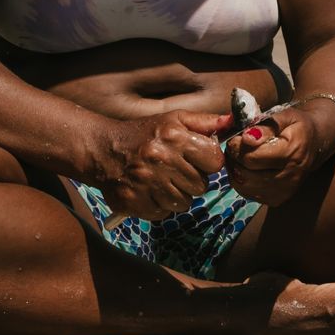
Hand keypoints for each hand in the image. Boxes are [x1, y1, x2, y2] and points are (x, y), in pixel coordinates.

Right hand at [93, 108, 227, 220]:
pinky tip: (148, 191)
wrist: (102, 149)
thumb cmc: (144, 135)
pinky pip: (163, 213)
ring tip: (161, 181)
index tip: (196, 160)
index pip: (214, 161)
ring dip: (176, 195)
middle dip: (191, 180)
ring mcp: (146, 182)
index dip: (207, 162)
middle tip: (174, 171)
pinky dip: (158, 206)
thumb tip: (232, 122)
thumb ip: (205, 122)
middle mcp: (160, 159)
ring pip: (184, 203)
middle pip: (201, 186)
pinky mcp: (134, 202)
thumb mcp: (173, 120)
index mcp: (174, 136)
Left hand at [225, 102, 334, 206]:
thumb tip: (247, 137)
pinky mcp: (277, 200)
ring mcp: (284, 191)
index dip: (237, 146)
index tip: (237, 136)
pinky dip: (240, 180)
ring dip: (234, 169)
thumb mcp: (285, 117)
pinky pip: (247, 193)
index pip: (251, 157)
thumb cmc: (296, 127)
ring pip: (243, 185)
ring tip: (239, 155)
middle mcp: (290, 176)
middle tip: (235, 145)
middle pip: (245, 173)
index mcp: (292, 152)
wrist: (314, 144)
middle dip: (234, 157)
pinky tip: (245, 167)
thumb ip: (265, 125)